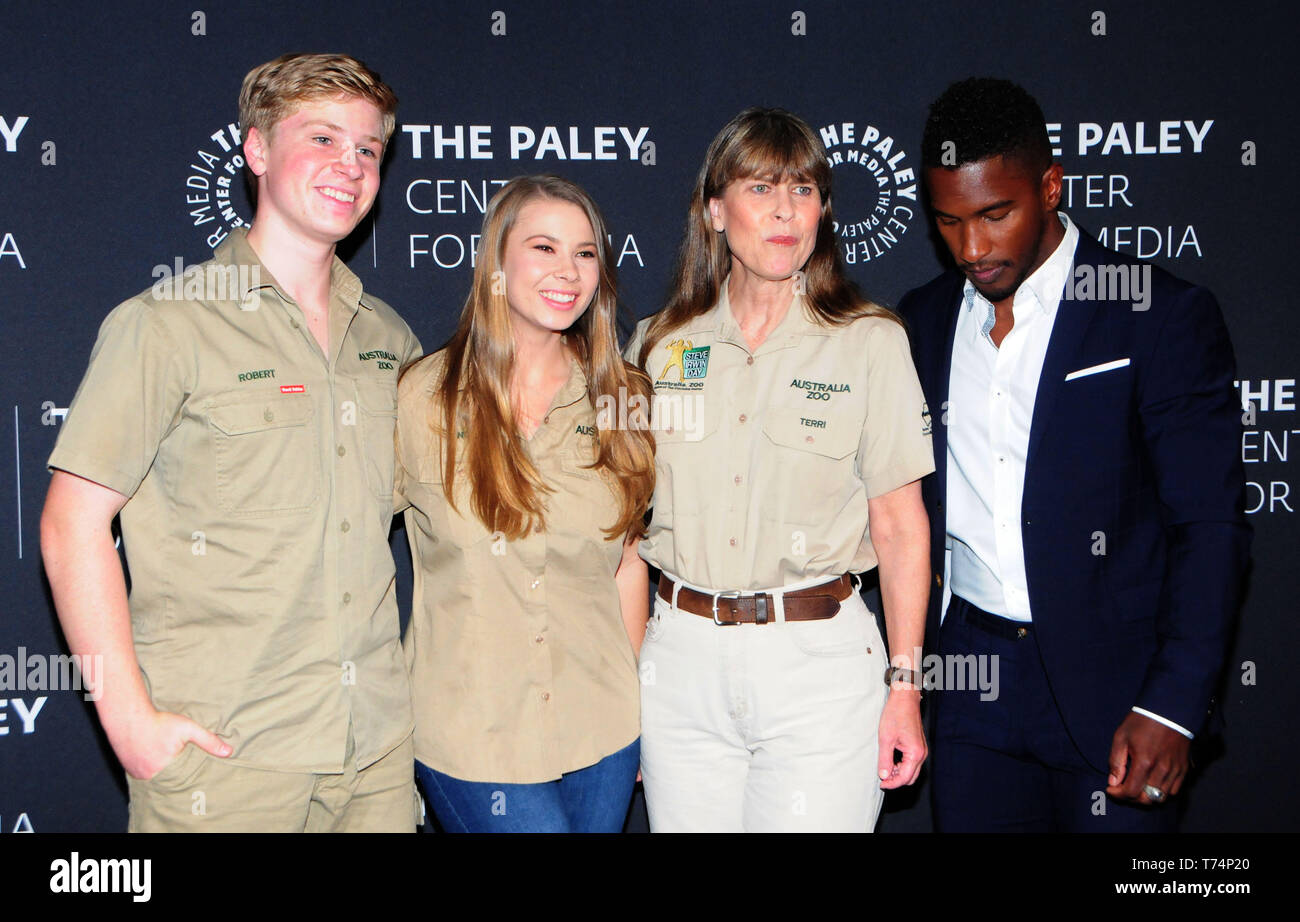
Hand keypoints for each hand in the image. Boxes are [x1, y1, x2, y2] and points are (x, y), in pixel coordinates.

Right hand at [112, 706, 231, 780]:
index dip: (189, 774)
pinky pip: (145, 774)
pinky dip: (151, 769)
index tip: (195, 771)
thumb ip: (208, 740)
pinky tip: (154, 760)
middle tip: (180, 765)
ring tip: (166, 761)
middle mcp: (150, 776)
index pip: (183, 778)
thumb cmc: (160, 722)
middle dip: (177, 774)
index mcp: (166, 769)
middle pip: (170, 779)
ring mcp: (138, 775)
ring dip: (162, 772)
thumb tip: (228, 752)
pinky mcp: (130, 771)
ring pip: (157, 778)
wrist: (128, 718)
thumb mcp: (188, 728)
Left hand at [877, 689, 925, 788]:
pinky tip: (892, 761)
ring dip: (899, 773)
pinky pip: (912, 762)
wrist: (905, 699)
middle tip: (882, 777)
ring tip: (885, 768)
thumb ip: (885, 759)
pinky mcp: (919, 746)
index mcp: (915, 753)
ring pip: (912, 771)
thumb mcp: (886, 738)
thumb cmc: (896, 715)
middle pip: (910, 777)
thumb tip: (884, 776)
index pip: (904, 778)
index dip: (892, 784)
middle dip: (896, 780)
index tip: (881, 784)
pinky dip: (902, 766)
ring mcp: (922, 750)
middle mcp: (922, 754)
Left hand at [1106, 712, 1189, 804]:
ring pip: (1160, 797)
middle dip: (1131, 798)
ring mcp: (1175, 771)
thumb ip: (1116, 761)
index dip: (1118, 794)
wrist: (1169, 710)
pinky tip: (1152, 782)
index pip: (1131, 792)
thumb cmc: (1142, 721)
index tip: (1111, 790)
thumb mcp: (1121, 737)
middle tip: (1122, 789)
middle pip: (1147, 799)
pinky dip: (1161, 791)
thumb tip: (1113, 782)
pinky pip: (1174, 790)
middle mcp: (1162, 770)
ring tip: (1136, 786)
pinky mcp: (1184, 769)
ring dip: (1146, 796)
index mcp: (1144, 762)